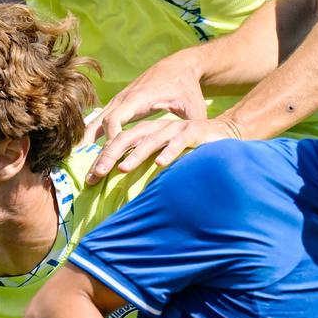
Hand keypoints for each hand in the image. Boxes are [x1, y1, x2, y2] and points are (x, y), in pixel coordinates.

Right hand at [85, 55, 206, 182]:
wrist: (180, 66)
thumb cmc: (188, 89)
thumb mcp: (193, 108)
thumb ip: (191, 128)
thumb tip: (194, 151)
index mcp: (140, 98)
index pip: (116, 119)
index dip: (112, 140)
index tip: (113, 161)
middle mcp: (125, 98)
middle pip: (102, 124)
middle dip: (98, 150)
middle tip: (94, 174)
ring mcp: (119, 100)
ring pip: (97, 122)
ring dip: (89, 145)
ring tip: (85, 169)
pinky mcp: (119, 104)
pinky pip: (100, 120)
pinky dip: (92, 137)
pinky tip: (87, 154)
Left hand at [90, 116, 238, 182]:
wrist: (227, 132)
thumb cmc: (192, 150)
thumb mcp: (166, 156)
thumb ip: (148, 167)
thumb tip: (122, 189)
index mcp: (148, 132)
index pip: (119, 142)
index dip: (103, 158)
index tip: (89, 178)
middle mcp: (159, 128)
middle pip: (128, 138)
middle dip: (110, 156)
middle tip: (96, 174)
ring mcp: (176, 129)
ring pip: (151, 139)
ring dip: (136, 154)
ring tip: (122, 168)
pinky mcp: (195, 132)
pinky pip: (180, 142)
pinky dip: (169, 152)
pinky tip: (160, 164)